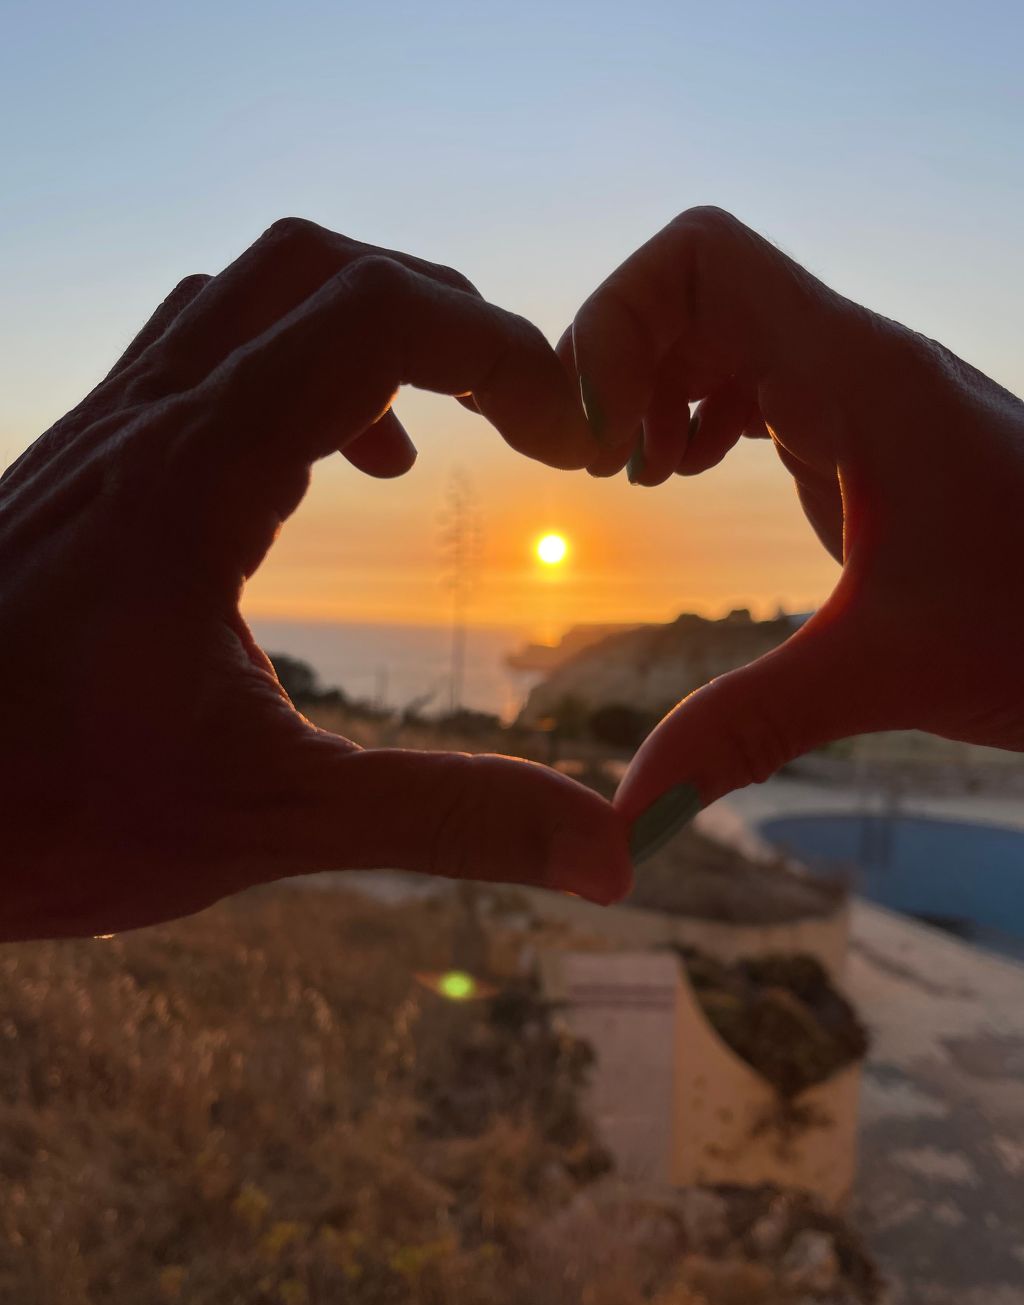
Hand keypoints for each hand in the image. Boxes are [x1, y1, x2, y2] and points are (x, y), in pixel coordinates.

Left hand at [0, 218, 629, 938]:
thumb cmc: (41, 813)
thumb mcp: (267, 820)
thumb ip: (446, 819)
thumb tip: (606, 851)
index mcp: (193, 481)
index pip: (378, 316)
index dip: (502, 350)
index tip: (568, 437)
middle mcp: (141, 427)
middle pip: (316, 267)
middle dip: (443, 316)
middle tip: (515, 418)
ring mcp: (97, 439)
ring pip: (244, 295)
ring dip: (356, 332)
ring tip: (423, 446)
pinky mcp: (76, 473)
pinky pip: (191, 354)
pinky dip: (283, 372)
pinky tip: (305, 481)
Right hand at [560, 207, 1023, 833]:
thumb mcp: (887, 676)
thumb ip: (745, 731)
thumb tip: (628, 822)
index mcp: (862, 382)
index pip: (699, 259)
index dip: (615, 325)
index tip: (597, 447)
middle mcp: (861, 366)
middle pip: (691, 289)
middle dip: (616, 363)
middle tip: (593, 471)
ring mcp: (867, 394)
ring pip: (722, 326)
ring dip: (654, 385)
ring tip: (636, 478)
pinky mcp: (871, 435)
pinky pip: (757, 377)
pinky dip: (698, 410)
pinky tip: (687, 477)